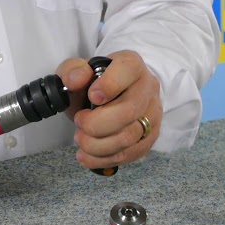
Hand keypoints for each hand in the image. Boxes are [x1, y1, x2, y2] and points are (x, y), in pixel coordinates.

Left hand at [56, 50, 161, 169]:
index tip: (91, 97)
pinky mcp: (150, 137)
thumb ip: (71, 70)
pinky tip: (86, 156)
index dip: (108, 85)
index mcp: (131, 65)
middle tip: (79, 123)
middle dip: (96, 124)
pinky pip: (130, 154)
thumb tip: (75, 80)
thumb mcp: (76, 72)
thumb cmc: (92, 84)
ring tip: (80, 140)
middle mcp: (148, 88)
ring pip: (129, 137)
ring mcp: (152, 114)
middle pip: (128, 111)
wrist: (108, 99)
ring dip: (97, 145)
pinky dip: (103, 159)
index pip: (128, 70)